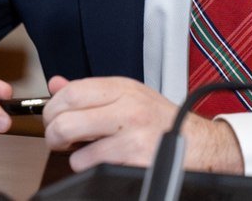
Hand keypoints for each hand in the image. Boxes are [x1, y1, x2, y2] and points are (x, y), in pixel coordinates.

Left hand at [41, 76, 243, 174]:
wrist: (199, 145)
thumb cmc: (163, 122)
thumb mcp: (130, 96)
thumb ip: (92, 91)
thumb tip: (56, 84)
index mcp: (123, 88)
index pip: (71, 92)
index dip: (52, 108)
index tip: (52, 118)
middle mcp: (127, 106)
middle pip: (65, 118)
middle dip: (53, 133)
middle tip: (58, 139)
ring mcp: (131, 133)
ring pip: (73, 144)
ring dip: (72, 154)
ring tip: (84, 152)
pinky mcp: (134, 157)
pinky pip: (90, 164)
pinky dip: (88, 167)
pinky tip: (103, 162)